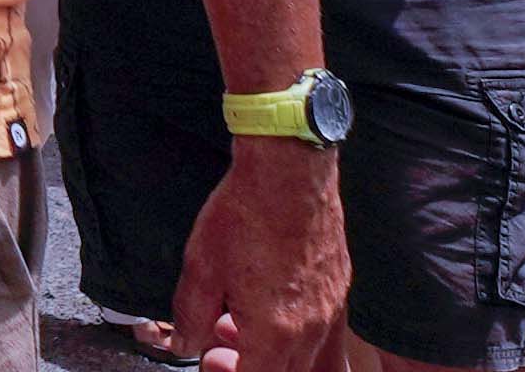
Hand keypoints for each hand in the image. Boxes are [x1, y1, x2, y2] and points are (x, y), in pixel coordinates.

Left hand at [175, 129, 351, 371]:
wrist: (290, 172)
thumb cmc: (245, 214)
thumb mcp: (202, 267)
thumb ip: (191, 316)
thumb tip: (184, 345)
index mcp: (275, 333)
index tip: (212, 360)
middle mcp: (312, 331)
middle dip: (252, 369)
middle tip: (221, 348)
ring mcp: (332, 314)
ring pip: (313, 364)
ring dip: (278, 359)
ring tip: (242, 329)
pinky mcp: (340, 294)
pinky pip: (325, 338)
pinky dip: (297, 340)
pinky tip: (270, 310)